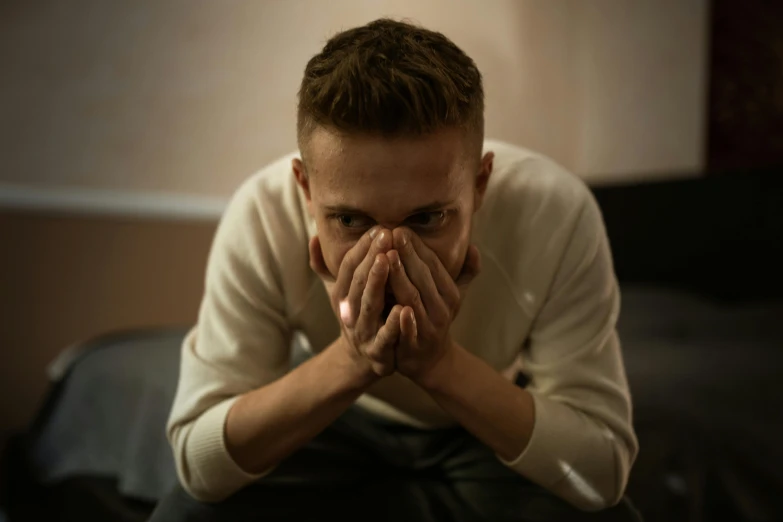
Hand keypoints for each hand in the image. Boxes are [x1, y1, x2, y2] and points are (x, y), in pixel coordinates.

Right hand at [309, 228, 403, 378]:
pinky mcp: (377, 351)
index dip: (361, 247)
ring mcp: (362, 331)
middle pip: (358, 280)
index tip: (378, 228)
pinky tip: (404, 308)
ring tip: (388, 259)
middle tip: (386, 234)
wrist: (362, 360)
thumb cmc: (357, 315)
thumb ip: (326, 267)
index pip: (349, 266)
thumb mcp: (340, 292)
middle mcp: (348, 311)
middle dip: (371, 256)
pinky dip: (394, 323)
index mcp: (342, 295)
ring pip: (368, 304)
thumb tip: (314, 237)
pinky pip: (385, 336)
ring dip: (377, 281)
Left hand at [386, 227, 480, 383]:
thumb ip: (464, 271)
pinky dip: (405, 320)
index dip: (418, 247)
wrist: (431, 360)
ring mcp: (428, 327)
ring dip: (400, 278)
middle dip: (407, 254)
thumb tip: (474, 247)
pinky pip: (410, 330)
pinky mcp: (414, 344)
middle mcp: (442, 309)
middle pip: (423, 277)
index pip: (433, 265)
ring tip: (386, 257)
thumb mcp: (452, 295)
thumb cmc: (436, 318)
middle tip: (392, 234)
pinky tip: (396, 306)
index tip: (401, 228)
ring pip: (413, 298)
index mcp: (449, 294)